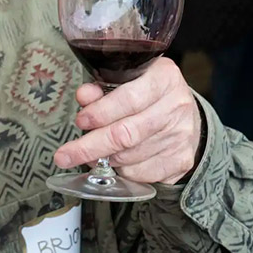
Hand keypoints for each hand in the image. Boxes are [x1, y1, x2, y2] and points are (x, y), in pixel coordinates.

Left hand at [53, 58, 203, 185]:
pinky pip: (140, 174)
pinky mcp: (180, 161)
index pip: (128, 99)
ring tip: (93, 153)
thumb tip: (83, 96)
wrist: (187, 117)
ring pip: (129, 157)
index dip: (100, 113)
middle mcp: (176, 107)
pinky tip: (117, 161)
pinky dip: (121, 171)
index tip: (80, 121)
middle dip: (90, 147)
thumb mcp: (129, 81)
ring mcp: (180, 136)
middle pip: (126, 134)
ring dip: (104, 158)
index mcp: (164, 78)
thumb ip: (103, 88)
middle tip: (65, 155)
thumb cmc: (150, 96)